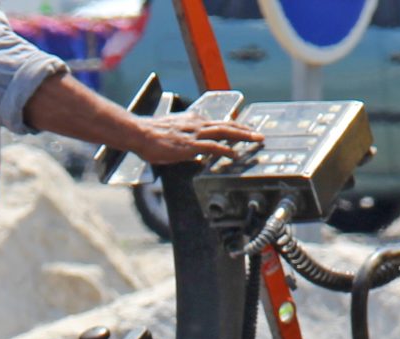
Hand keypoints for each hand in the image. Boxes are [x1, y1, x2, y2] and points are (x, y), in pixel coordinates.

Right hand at [129, 115, 262, 167]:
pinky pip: (213, 147)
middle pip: (226, 124)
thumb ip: (186, 140)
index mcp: (193, 120)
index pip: (218, 123)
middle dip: (245, 129)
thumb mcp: (173, 135)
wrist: (140, 133)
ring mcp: (195, 133)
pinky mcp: (190, 144)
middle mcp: (197, 124)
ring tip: (255, 140)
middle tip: (259, 134)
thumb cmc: (151, 136)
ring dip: (242, 136)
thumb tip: (195, 152)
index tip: (245, 130)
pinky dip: (226, 151)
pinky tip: (235, 155)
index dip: (234, 126)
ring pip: (224, 132)